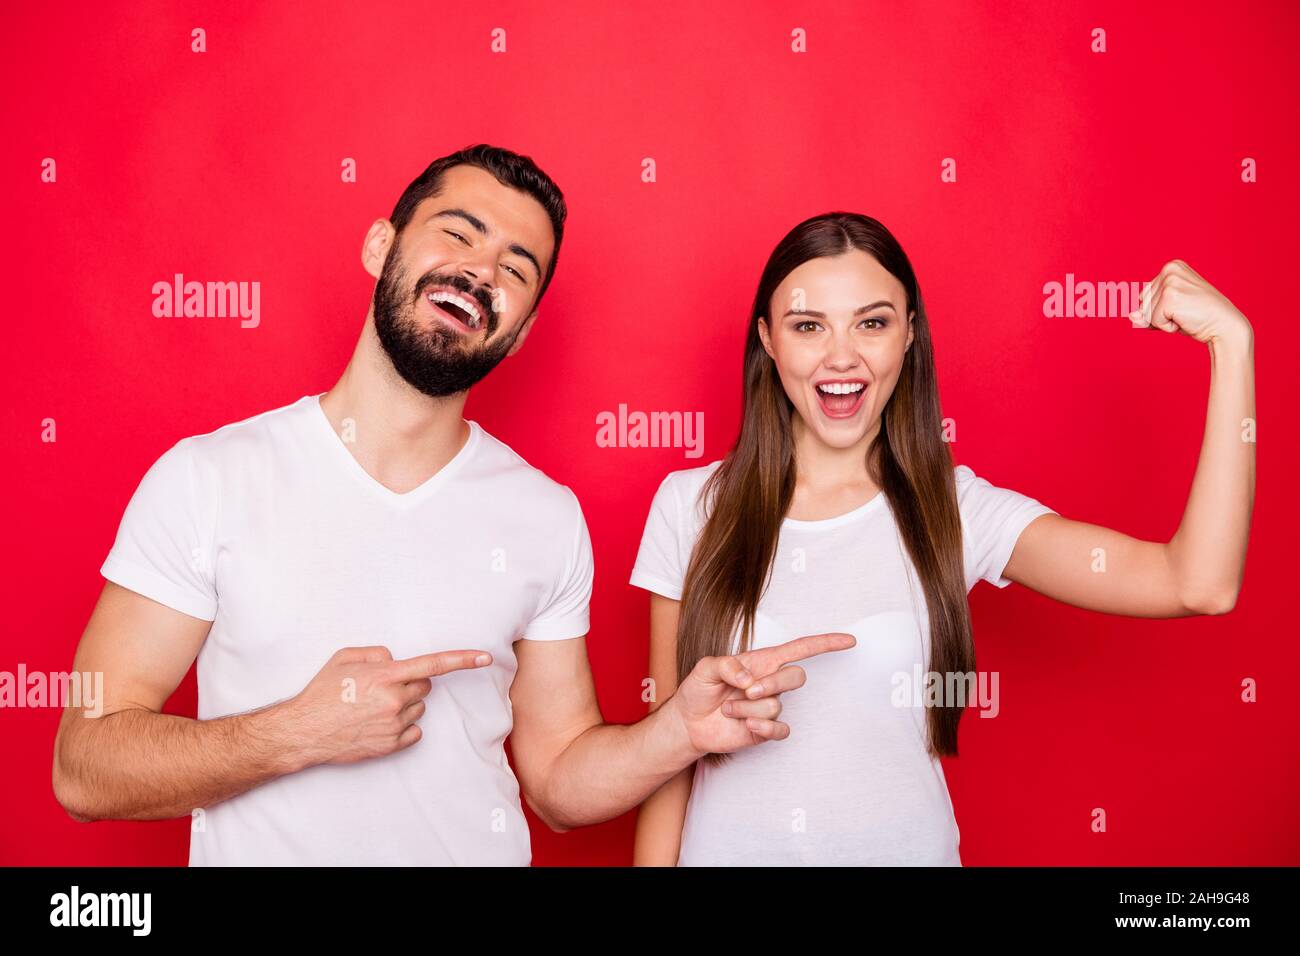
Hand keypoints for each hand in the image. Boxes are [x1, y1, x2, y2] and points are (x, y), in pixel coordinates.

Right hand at [283, 644, 492, 766]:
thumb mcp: (344, 658)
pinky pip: (414, 731)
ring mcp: (394, 725)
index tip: (485, 657)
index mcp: (386, 676)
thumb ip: (376, 653)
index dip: (463, 659)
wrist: (303, 731)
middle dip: (410, 683)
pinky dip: (403, 727)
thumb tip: (396, 661)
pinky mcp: (392, 745)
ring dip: (404, 705)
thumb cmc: (321, 692)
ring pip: (418, 708)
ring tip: (372, 708)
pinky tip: (377, 724)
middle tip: (382, 688)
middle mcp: (394, 700)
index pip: (434, 664)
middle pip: (425, 686)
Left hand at [668, 632, 855, 756]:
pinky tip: (747, 725)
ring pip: (775, 706)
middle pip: (796, 677)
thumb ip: (727, 665)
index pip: (799, 649)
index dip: (825, 644)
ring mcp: (769, 707)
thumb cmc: (698, 690)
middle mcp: (770, 683)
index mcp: (761, 662)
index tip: (849, 640)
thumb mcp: (705, 667)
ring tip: (727, 709)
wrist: (688, 722)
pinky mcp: (765, 730)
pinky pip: (780, 729)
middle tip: (747, 691)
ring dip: (746, 708)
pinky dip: (763, 728)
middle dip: (773, 684)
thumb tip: (750, 679)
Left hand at [1127, 259, 1252, 346]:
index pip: (1143, 296)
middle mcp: (1169, 270)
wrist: (1226, 326)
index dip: (1159, 309)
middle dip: (1160, 316)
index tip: (1183, 306)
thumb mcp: (1169, 311)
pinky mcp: (1170, 297)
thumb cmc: (1199, 318)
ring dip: (1164, 322)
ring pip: (1146, 313)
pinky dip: (1168, 327)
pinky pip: (1153, 321)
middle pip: (1142, 304)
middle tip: (1186, 312)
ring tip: (1187, 315)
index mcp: (1171, 267)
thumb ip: (1146, 313)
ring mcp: (1170, 282)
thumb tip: (1131, 316)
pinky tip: (1186, 320)